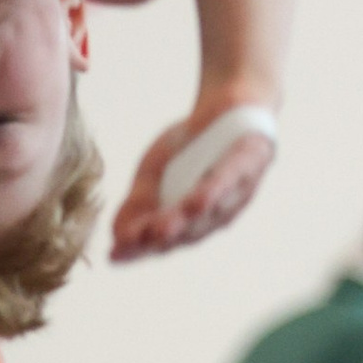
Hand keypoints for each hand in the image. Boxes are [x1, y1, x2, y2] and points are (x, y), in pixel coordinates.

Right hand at [109, 98, 278, 263]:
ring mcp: (236, 192)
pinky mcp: (248, 163)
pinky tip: (198, 201)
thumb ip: (136, 206)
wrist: (227, 106)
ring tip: (161, 230)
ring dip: (185, 221)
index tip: (114, 255)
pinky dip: (213, 191)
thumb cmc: (190, 148)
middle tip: (135, 243)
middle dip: (161, 238)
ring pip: (209, 211)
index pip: (164, 243)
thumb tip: (115, 239)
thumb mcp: (153, 175)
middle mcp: (215, 216)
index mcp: (191, 224)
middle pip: (187, 232)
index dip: (140, 250)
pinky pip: (229, 179)